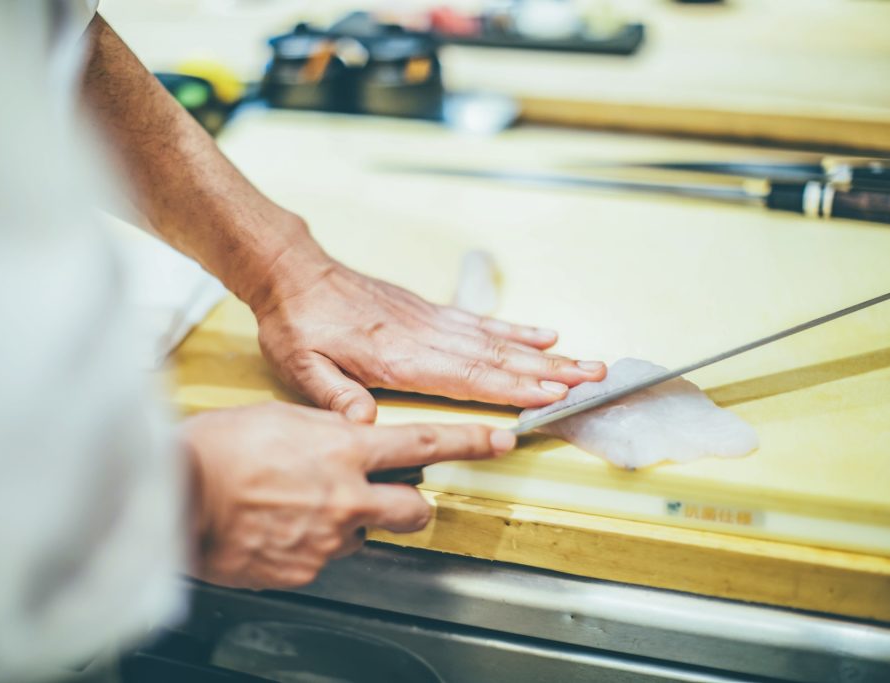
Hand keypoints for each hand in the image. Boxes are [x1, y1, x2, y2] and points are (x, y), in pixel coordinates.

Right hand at [183, 402, 514, 588]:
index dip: (469, 442)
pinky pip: (326, 557)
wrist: (174, 498)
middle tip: (392, 493)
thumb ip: (328, 427)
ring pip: (367, 534)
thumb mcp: (280, 416)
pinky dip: (314, 543)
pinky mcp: (305, 570)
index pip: (423, 445)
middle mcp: (347, 498)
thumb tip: (349, 434)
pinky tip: (282, 527)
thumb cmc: (217, 449)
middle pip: (415, 509)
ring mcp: (328, 540)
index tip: (498, 438)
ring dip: (352, 522)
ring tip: (304, 506)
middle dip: (412, 502)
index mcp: (344, 450)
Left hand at [254, 254, 606, 422]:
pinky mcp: (428, 311)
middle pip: (496, 358)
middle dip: (548, 372)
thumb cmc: (298, 325)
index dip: (512, 388)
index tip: (552, 394)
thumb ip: (335, 397)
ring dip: (543, 354)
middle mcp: (424, 337)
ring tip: (584, 361)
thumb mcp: (302, 368)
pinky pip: (479, 321)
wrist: (295, 273)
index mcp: (398, 358)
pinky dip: (514, 329)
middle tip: (593, 379)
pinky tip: (541, 335)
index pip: (467, 377)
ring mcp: (430, 321)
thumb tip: (364, 426)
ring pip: (497, 340)